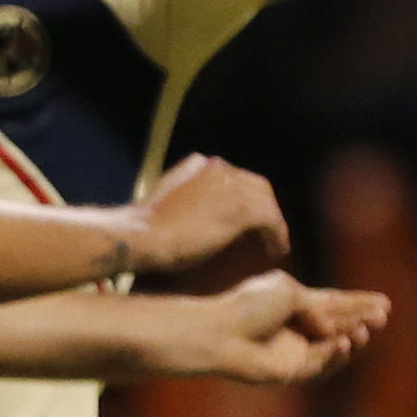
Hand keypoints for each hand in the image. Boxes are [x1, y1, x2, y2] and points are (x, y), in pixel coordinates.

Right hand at [130, 154, 286, 278]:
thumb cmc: (144, 231)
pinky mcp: (242, 208)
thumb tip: (198, 214)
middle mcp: (219, 167)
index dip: (245, 199)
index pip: (236, 178)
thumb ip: (187, 199)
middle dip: (264, 209)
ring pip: (268, 204)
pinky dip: (277, 238)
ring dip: (273, 225)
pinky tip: (276, 252)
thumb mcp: (166, 203)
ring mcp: (232, 186)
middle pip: (258, 188)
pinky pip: (273, 222)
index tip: (247, 220)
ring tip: (274, 245)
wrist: (139, 238)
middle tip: (266, 234)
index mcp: (199, 164)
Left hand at [198, 273, 390, 382]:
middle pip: (338, 325)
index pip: (334, 303)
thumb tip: (331, 329)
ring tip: (361, 332)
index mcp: (294, 303)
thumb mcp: (287, 292)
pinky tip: (343, 344)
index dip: (359, 302)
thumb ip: (317, 308)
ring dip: (351, 340)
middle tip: (382, 318)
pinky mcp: (291, 371)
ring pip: (333, 348)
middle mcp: (296, 327)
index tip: (385, 301)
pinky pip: (321, 366)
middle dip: (361, 321)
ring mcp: (294, 350)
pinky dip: (334, 356)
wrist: (220, 333)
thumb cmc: (247, 307)